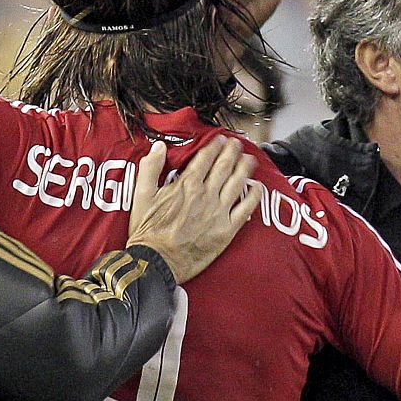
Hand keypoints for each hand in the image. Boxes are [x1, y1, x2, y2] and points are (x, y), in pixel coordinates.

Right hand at [127, 137, 259, 282]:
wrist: (157, 262)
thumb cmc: (147, 232)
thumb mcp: (142, 196)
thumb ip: (150, 168)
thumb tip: (158, 147)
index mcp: (187, 185)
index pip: (205, 158)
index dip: (214, 146)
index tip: (220, 138)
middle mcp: (206, 195)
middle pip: (224, 167)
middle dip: (232, 152)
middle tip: (238, 144)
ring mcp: (218, 212)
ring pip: (237, 184)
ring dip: (245, 168)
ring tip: (250, 159)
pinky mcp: (226, 230)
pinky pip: (245, 209)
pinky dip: (254, 197)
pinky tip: (258, 188)